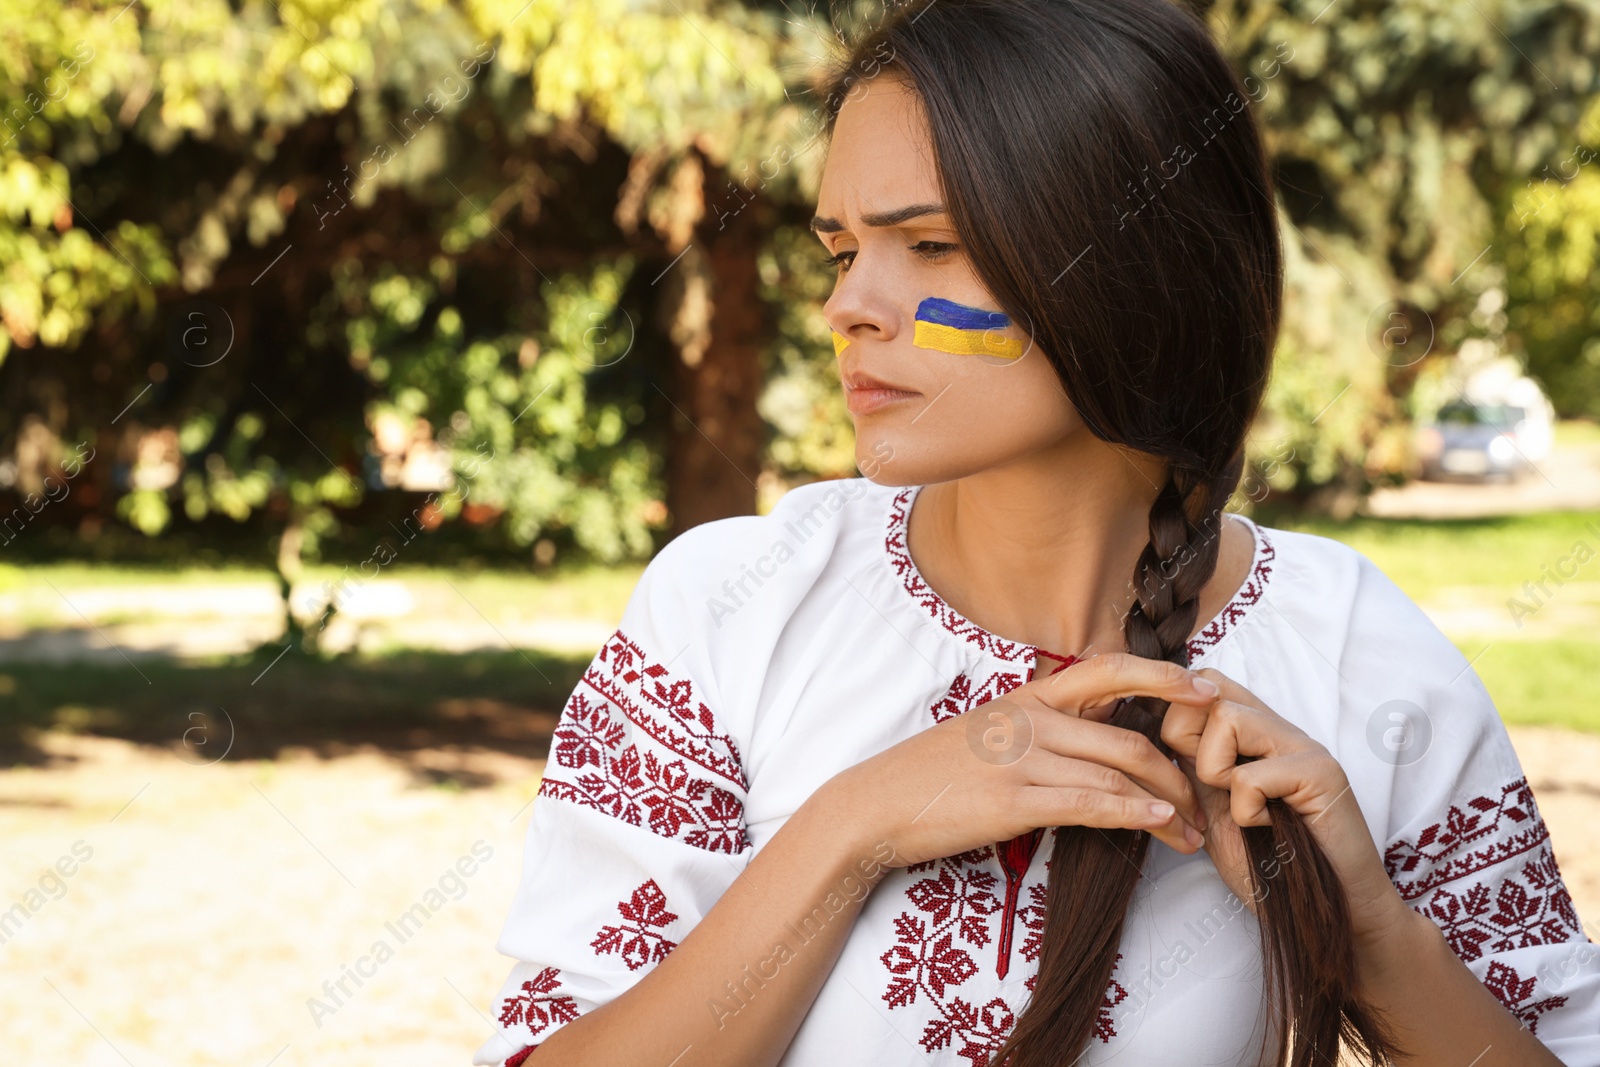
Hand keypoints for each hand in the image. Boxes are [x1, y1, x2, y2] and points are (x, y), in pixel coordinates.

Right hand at [827, 653, 1218, 870]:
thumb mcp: (984, 732)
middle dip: (1179, 765)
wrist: (876, 803)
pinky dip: (1132, 812)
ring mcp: (1022, 759)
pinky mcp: (1013, 801)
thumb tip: (1083, 738)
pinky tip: (1160, 822)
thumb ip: (1033, 728)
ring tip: (1192, 828)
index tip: (1206, 688)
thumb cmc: (929, 773)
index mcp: (1025, 698)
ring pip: (1117, 772)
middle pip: (1127, 735)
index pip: (1106, 671)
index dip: (1162, 675)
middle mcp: (1029, 720)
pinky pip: (1089, 803)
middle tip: (1210, 788)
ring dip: (1166, 802)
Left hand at [1161, 668, 1413, 947]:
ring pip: (1227, 717)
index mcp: (1255, 733)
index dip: (1178, 718)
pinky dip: (1247, 812)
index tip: (1186, 768)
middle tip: (1213, 790)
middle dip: (1189, 741)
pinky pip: (1250, 777)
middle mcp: (1280, 729)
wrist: (1331, 913)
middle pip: (1209, 690)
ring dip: (1216, 772)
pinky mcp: (1322, 773)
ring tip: (1243, 808)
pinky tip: (1272, 829)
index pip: (1204, 682)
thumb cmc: (1271, 866)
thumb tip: (1156, 727)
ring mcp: (1303, 746)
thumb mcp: (1214, 808)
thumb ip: (1192, 767)